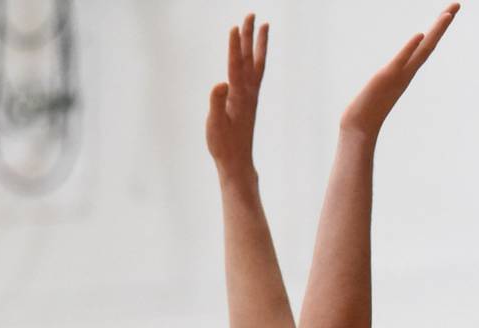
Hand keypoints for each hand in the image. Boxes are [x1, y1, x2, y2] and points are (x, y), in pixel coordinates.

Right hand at [207, 14, 267, 182]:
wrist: (238, 161)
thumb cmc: (223, 145)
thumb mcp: (215, 125)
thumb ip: (217, 103)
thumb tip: (220, 83)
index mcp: (239, 96)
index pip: (236, 65)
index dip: (235, 47)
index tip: (235, 27)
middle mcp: (248, 92)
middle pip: (249, 58)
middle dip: (249, 36)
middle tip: (251, 14)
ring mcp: (250, 95)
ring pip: (256, 63)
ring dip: (258, 44)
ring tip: (263, 26)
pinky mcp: (249, 100)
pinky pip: (256, 73)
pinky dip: (257, 59)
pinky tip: (255, 56)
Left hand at [340, 4, 458, 140]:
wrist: (358, 128)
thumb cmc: (366, 111)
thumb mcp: (379, 89)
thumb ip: (385, 80)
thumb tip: (386, 76)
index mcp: (405, 72)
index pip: (425, 47)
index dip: (437, 30)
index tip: (448, 13)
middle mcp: (406, 72)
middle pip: (430, 44)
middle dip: (443, 24)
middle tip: (456, 4)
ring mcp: (398, 76)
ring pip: (422, 51)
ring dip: (435, 32)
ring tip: (448, 13)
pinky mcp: (385, 78)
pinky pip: (400, 61)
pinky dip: (409, 48)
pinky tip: (419, 35)